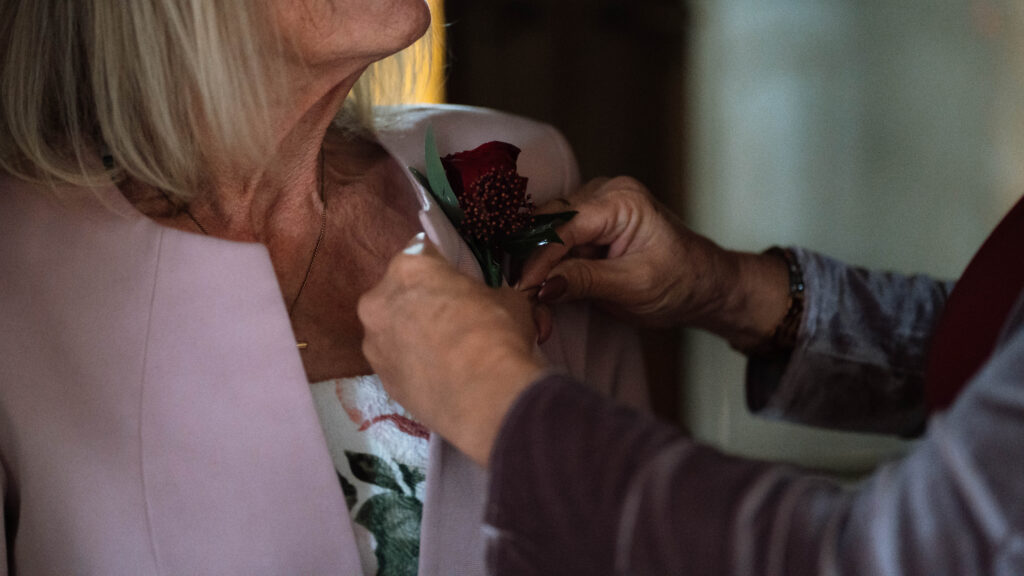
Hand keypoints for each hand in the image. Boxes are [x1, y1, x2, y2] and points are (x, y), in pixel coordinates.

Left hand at [358, 233, 547, 466]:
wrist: (486, 396)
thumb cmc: (496, 332)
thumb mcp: (507, 298)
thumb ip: (485, 293)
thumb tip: (488, 303)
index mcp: (408, 267)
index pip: (422, 252)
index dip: (443, 266)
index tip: (458, 281)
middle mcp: (378, 300)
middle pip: (399, 291)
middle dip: (420, 300)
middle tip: (451, 317)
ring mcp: (373, 343)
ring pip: (392, 329)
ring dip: (411, 335)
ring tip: (445, 354)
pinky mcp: (380, 379)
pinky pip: (396, 362)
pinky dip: (412, 366)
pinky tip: (438, 377)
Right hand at [519, 177, 790, 349]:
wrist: (702, 285)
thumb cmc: (680, 282)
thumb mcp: (634, 287)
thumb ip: (586, 281)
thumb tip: (541, 287)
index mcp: (621, 200)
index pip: (564, 226)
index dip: (539, 258)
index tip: (521, 289)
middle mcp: (603, 193)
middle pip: (549, 224)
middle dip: (533, 263)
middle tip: (522, 299)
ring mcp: (594, 205)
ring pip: (547, 233)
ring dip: (537, 267)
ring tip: (532, 301)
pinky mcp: (588, 224)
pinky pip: (556, 241)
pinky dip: (548, 267)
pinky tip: (542, 291)